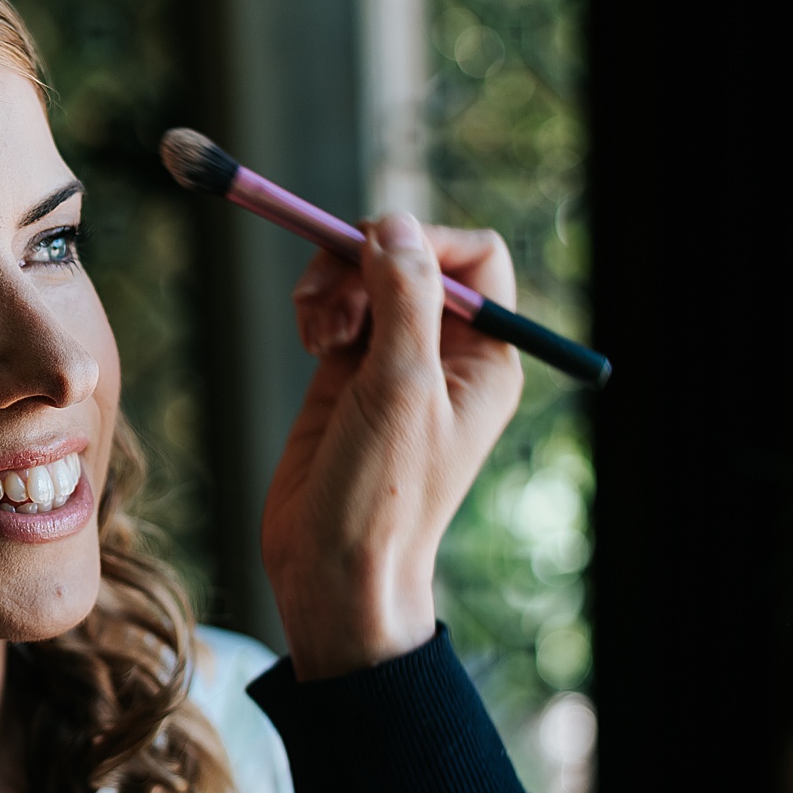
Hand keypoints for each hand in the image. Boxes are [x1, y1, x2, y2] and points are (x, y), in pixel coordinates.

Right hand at [260, 213, 522, 679]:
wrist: (332, 567)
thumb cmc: (380, 495)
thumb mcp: (400, 388)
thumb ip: (404, 299)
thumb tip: (394, 225)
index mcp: (484, 359)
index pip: (474, 260)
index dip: (425, 240)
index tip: (372, 252)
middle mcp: (445, 355)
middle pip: (409, 259)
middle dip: (362, 265)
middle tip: (328, 297)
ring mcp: (393, 364)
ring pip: (364, 280)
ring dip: (331, 288)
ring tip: (314, 335)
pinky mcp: (345, 376)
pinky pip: (335, 310)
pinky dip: (316, 311)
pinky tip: (308, 343)